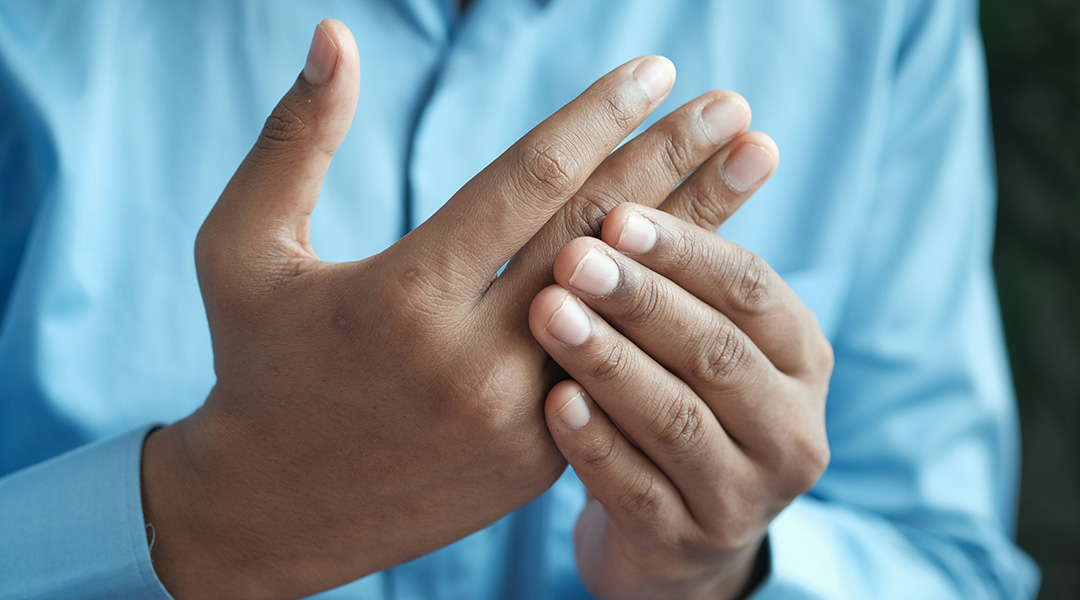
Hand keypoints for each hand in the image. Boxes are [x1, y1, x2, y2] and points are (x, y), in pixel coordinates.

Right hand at [141, 19, 763, 598]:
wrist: (273, 506)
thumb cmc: (255, 364)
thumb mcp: (240, 248)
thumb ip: (293, 139)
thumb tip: (336, 34)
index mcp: (403, 298)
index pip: (529, 182)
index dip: (599, 117)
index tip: (656, 69)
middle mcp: (472, 362)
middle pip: (599, 237)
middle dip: (676, 161)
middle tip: (735, 107)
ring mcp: (517, 419)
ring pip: (628, 306)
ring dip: (698, 230)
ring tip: (753, 164)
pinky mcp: (539, 458)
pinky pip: (616, 364)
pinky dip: (662, 306)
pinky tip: (707, 258)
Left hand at [529, 146, 833, 598]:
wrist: (679, 534)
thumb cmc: (683, 401)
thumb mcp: (705, 336)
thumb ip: (700, 260)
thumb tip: (734, 128)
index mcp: (802, 360)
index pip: (753, 292)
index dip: (689, 250)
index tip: (618, 214)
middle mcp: (791, 430)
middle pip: (718, 353)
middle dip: (643, 300)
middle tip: (573, 257)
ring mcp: (743, 498)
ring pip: (679, 422)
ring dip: (612, 362)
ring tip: (549, 315)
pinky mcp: (686, 546)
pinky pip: (637, 492)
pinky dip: (595, 444)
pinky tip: (553, 402)